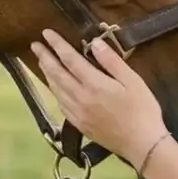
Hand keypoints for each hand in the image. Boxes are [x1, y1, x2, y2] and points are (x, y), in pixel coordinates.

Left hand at [30, 29, 167, 167]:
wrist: (142, 145)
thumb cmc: (142, 110)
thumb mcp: (133, 80)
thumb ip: (112, 61)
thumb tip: (95, 43)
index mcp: (94, 84)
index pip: (70, 59)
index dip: (57, 45)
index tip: (46, 33)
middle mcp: (81, 98)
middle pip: (57, 74)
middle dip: (45, 57)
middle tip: (35, 45)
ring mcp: (78, 113)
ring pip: (56, 89)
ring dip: (47, 73)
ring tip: (42, 62)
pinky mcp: (79, 125)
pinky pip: (61, 104)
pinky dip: (55, 91)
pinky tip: (55, 88)